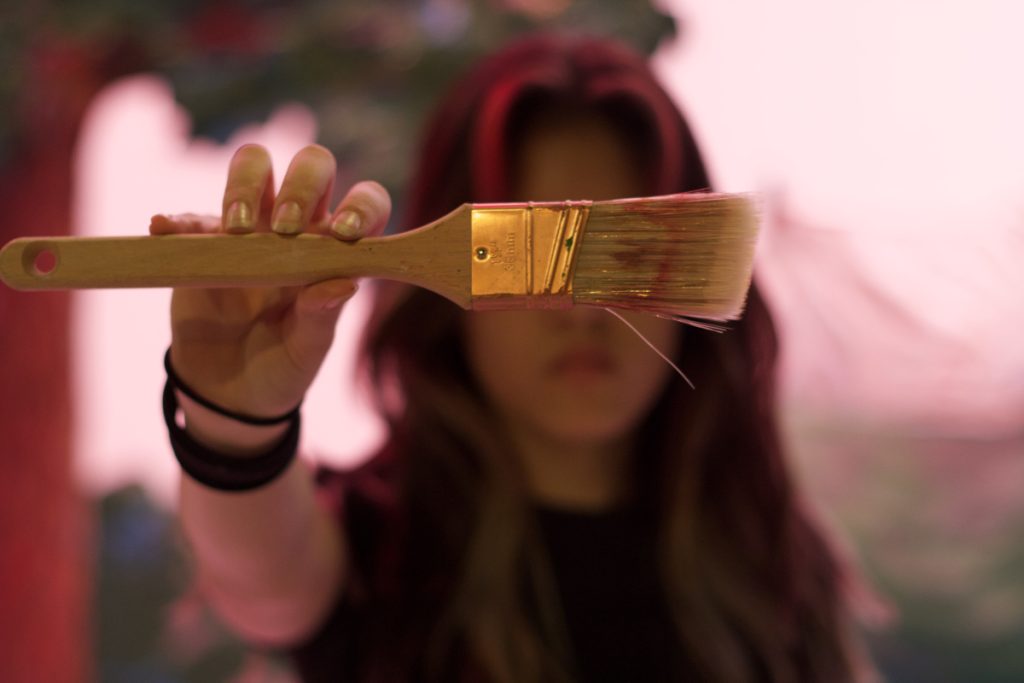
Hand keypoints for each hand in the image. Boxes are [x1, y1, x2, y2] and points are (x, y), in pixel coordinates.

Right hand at [151, 143, 390, 418]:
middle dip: (301, 184)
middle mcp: (300, 229)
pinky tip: (166, 229)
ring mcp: (251, 230)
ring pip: (254, 166)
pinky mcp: (204, 243)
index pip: (366, 203)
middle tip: (285, 228)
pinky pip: (192, 219)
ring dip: (245, 184)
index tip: (343, 232)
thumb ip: (322, 317)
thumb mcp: (307, 349)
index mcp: (337, 251)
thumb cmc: (284, 364)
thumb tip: (344, 284)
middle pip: (311, 166)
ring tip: (237, 229)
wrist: (230, 393)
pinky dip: (179, 220)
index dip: (361, 205)